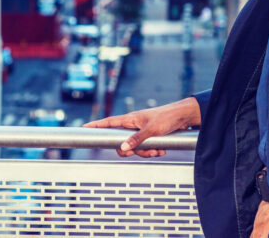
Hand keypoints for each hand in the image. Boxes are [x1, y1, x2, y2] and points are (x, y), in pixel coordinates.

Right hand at [83, 97, 200, 156]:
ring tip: (157, 150)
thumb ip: (136, 139)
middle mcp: (133, 126)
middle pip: (122, 142)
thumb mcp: (151, 129)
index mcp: (130, 119)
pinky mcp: (150, 137)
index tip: (84, 128)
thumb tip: (123, 148)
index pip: (109, 122)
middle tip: (138, 152)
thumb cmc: (167, 117)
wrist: (183, 116)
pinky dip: (153, 151)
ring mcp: (141, 132)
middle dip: (131, 151)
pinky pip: (146, 149)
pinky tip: (162, 149)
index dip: (96, 126)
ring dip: (146, 152)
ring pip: (135, 148)